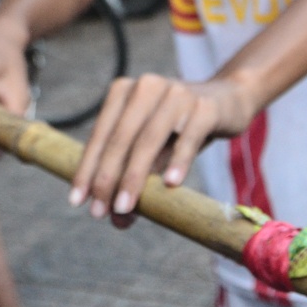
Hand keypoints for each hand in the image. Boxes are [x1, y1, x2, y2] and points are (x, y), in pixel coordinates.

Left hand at [69, 74, 258, 226]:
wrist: (228, 100)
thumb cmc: (181, 127)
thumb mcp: (154, 148)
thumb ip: (136, 175)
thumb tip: (118, 219)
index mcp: (124, 91)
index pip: (100, 135)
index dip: (87, 169)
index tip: (77, 201)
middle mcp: (147, 87)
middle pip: (121, 138)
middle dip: (107, 178)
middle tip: (99, 211)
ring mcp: (177, 94)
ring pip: (149, 139)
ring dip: (134, 176)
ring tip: (125, 207)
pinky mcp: (205, 106)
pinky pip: (188, 137)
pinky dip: (178, 161)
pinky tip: (171, 184)